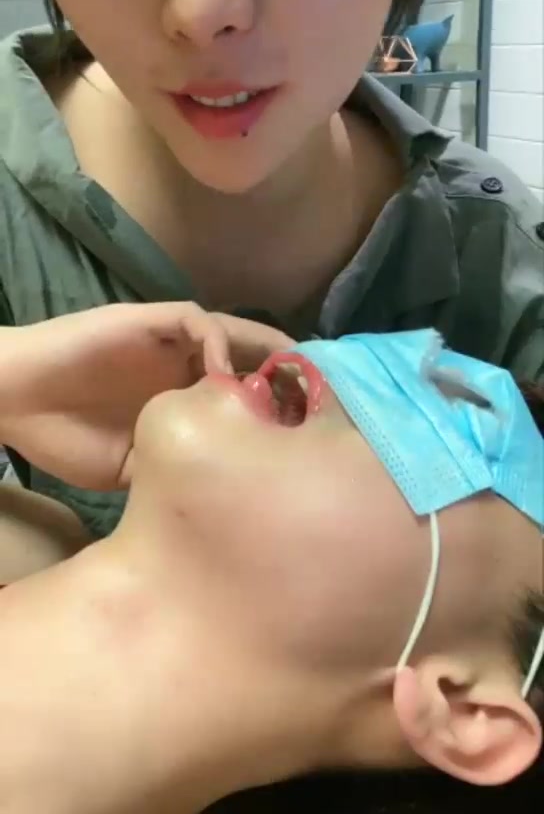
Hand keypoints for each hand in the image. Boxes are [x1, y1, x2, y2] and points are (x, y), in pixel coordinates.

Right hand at [1, 303, 292, 489]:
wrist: (14, 402)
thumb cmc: (66, 436)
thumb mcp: (131, 469)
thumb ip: (174, 466)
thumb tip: (221, 493)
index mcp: (182, 397)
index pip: (244, 394)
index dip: (276, 407)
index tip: (311, 434)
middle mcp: (182, 363)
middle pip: (251, 358)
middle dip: (285, 374)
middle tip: (320, 399)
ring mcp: (165, 340)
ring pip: (232, 333)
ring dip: (263, 350)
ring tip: (292, 377)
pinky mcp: (146, 320)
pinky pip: (194, 320)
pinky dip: (216, 341)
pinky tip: (227, 374)